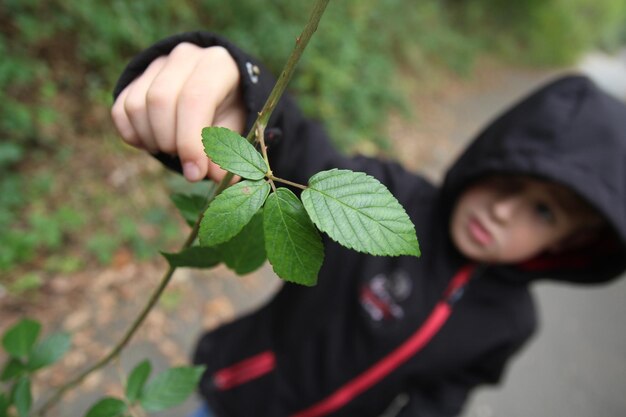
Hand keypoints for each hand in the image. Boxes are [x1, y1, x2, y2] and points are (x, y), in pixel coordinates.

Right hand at [111, 43, 245, 181]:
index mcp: (218, 63)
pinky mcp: (135, 77)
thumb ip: (227, 150)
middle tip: (185, 160)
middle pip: (160, 100)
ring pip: (137, 105)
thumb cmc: (229, 112)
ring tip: (173, 149)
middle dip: (170, 141)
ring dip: (152, 140)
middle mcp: (184, 55)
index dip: (191, 141)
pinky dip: (133, 136)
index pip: (195, 98)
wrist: (214, 93)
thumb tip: (217, 176)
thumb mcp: (236, 129)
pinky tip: (154, 142)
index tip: (195, 173)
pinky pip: (121, 110)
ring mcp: (157, 63)